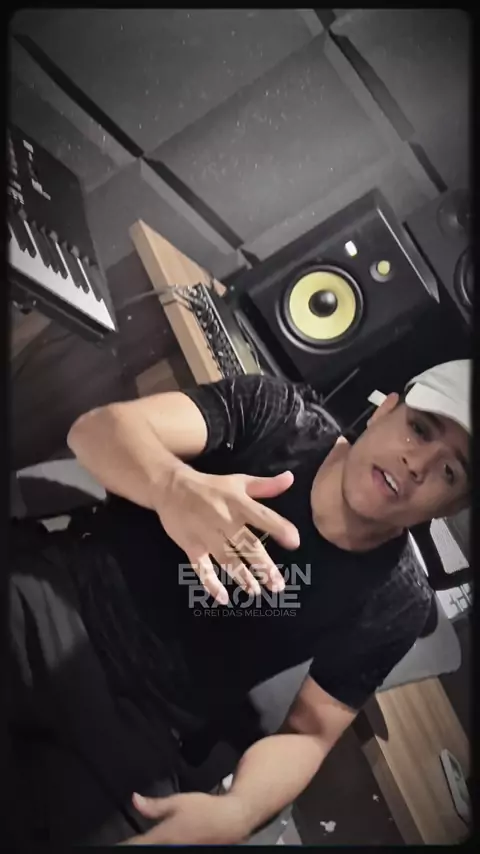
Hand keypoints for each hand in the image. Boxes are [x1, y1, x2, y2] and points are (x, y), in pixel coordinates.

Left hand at [121, 791, 250, 845]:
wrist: (231, 821)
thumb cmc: (204, 809)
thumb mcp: (178, 801)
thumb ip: (154, 805)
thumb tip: (134, 799)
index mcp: (163, 836)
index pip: (136, 845)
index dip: (123, 845)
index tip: (112, 844)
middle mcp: (169, 849)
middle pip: (145, 849)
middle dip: (134, 845)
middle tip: (125, 842)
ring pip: (156, 852)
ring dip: (146, 845)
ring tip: (140, 841)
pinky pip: (167, 852)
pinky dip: (159, 847)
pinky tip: (156, 842)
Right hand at [153, 467, 299, 602]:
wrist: (171, 487)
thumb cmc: (210, 486)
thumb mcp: (239, 482)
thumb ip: (266, 485)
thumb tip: (291, 479)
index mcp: (238, 503)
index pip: (262, 516)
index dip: (279, 528)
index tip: (294, 542)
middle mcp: (224, 520)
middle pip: (246, 544)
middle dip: (263, 565)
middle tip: (277, 585)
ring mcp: (206, 535)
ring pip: (227, 559)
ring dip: (242, 577)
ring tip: (255, 592)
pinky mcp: (191, 546)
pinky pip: (201, 568)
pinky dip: (210, 583)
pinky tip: (223, 597)